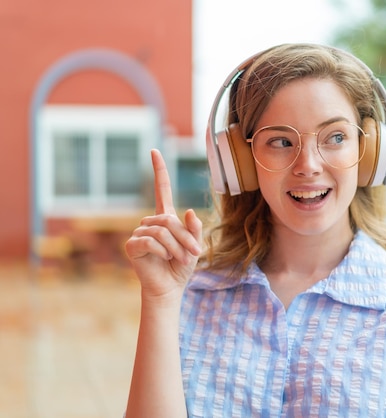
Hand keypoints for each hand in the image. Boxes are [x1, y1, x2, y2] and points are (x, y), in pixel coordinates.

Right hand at [125, 149, 202, 301]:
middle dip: (184, 237)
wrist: (169, 287)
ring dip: (175, 246)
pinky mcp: (132, 245)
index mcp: (166, 218)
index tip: (154, 151)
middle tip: (194, 254)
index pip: (162, 190)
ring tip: (179, 258)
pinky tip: (164, 258)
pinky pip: (149, 241)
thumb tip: (189, 211)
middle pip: (169, 219)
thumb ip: (194, 229)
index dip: (159, 171)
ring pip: (161, 231)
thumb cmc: (181, 266)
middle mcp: (150, 222)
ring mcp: (139, 232)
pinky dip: (162, 251)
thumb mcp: (194, 246)